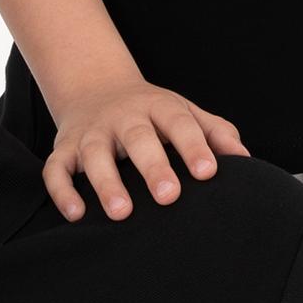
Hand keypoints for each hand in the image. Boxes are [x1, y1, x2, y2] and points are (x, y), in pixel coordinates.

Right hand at [43, 80, 247, 220]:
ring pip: (94, 155)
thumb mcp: (185, 112)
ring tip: (122, 212)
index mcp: (158, 107)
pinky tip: (76, 214)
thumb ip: (215, 133)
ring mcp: (91, 132)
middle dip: (152, 166)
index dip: (194, 147)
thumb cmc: (152, 114)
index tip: (209, 172)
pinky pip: (56, 168)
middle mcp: (123, 117)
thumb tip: (246, 160)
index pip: (179, 124)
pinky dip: (62, 191)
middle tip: (169, 196)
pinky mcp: (64, 148)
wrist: (95, 88)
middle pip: (137, 138)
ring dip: (106, 183)